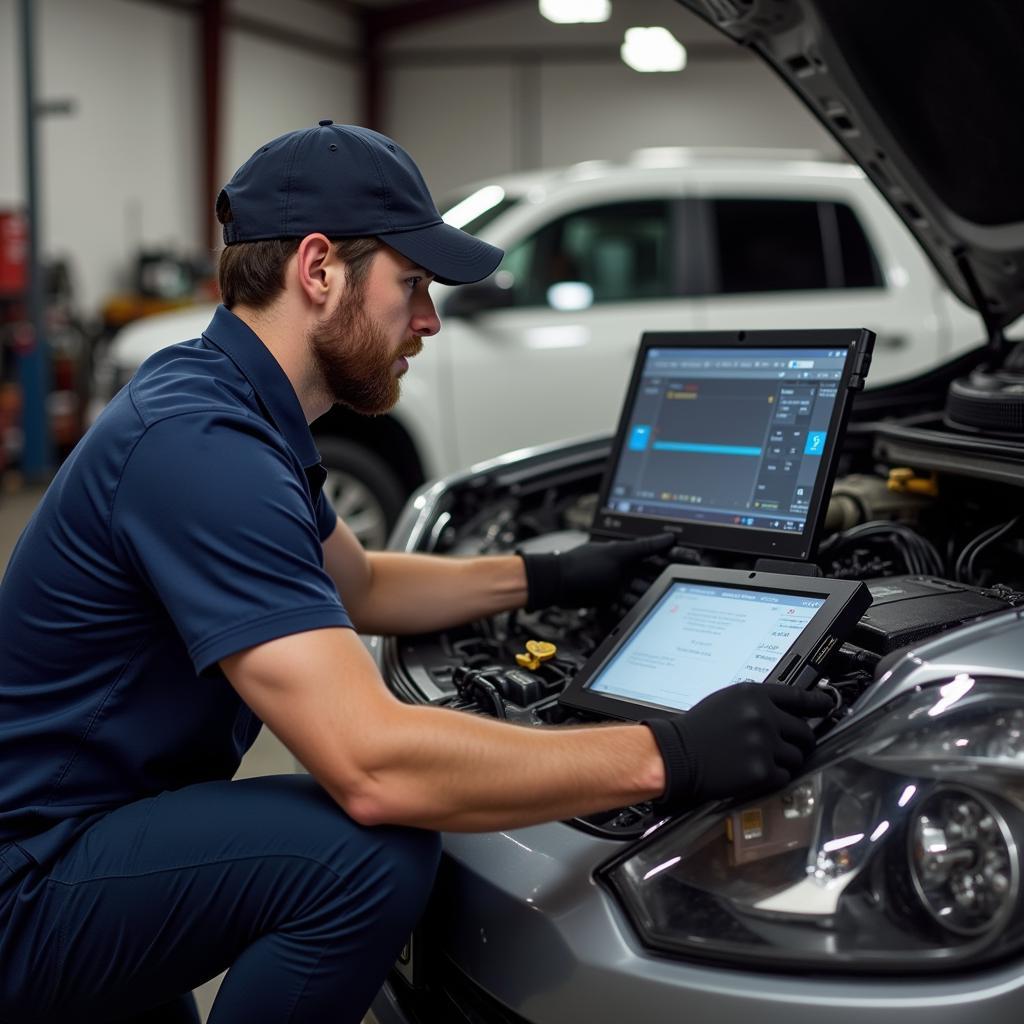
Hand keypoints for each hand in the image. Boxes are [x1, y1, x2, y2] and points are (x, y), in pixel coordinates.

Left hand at [519, 533, 673, 609]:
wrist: (557, 583)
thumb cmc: (583, 564)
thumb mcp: (617, 553)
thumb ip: (644, 547)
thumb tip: (669, 536)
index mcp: (628, 553)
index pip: (658, 554)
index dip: (676, 556)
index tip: (693, 560)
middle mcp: (625, 569)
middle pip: (653, 575)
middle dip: (667, 581)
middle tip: (683, 587)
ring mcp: (618, 585)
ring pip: (642, 593)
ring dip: (651, 598)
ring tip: (667, 605)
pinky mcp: (610, 600)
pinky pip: (627, 607)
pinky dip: (634, 610)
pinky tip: (645, 615)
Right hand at [644, 683, 832, 811]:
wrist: (676, 755)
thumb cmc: (696, 729)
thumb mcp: (726, 701)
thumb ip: (756, 703)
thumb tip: (784, 712)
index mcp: (753, 695)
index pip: (798, 696)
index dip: (817, 703)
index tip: (828, 706)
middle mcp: (763, 716)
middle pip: (804, 731)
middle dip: (800, 741)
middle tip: (790, 746)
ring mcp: (764, 744)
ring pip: (797, 756)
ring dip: (786, 761)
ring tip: (763, 760)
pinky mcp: (762, 770)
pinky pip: (784, 776)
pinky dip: (774, 777)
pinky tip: (755, 773)